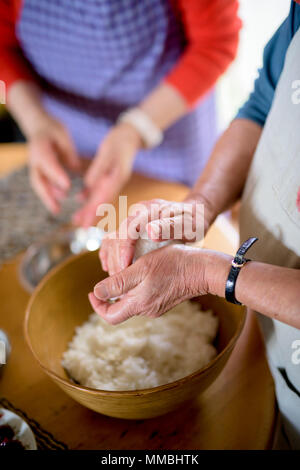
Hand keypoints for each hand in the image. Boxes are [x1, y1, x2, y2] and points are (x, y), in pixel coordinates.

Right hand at [28, 114, 80, 213]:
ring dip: (46, 198)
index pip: (48, 163)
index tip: (67, 186)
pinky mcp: (37, 172)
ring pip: (38, 185)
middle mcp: (34, 159)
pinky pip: (41, 185)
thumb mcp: (63, 135)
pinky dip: (48, 195)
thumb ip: (69, 152)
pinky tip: (57, 204)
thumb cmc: (53, 129)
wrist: (38, 127)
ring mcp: (34, 166)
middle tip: (57, 208)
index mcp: (40, 146)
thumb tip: (76, 169)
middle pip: (37, 179)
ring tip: (56, 209)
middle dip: (46, 195)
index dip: (56, 175)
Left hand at [73, 122, 142, 226]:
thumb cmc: (120, 140)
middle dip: (90, 215)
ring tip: (76, 220)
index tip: (86, 223)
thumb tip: (88, 184)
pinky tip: (80, 199)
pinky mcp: (108, 176)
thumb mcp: (108, 152)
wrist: (131, 134)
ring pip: (98, 198)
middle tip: (79, 228)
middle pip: (101, 202)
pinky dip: (89, 195)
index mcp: (117, 179)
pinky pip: (98, 189)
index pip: (103, 199)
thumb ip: (98, 169)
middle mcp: (115, 183)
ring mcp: (112, 180)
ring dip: (88, 209)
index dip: (94, 212)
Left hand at [89, 244, 209, 324]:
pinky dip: (136, 288)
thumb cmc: (173, 264)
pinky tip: (140, 272)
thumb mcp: (141, 268)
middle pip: (120, 309)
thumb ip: (118, 283)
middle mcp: (147, 310)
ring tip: (122, 271)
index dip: (97, 306)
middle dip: (109, 296)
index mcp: (139, 304)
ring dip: (123, 290)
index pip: (110, 316)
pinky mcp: (165, 300)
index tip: (92, 291)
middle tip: (105, 279)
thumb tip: (97, 293)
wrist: (203, 269)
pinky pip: (144, 298)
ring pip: (132, 302)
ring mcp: (158, 306)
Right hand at [100, 198, 209, 274]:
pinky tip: (110, 268)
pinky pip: (112, 240)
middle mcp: (137, 213)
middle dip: (116, 260)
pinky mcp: (130, 228)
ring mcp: (132, 220)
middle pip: (116, 236)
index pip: (128, 230)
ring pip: (111, 239)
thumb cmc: (193, 222)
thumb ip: (170, 227)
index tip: (125, 268)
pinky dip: (108, 254)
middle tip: (120, 281)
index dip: (123, 250)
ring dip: (110, 259)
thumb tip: (150, 231)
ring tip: (116, 278)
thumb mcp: (187, 225)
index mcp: (149, 211)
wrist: (194, 213)